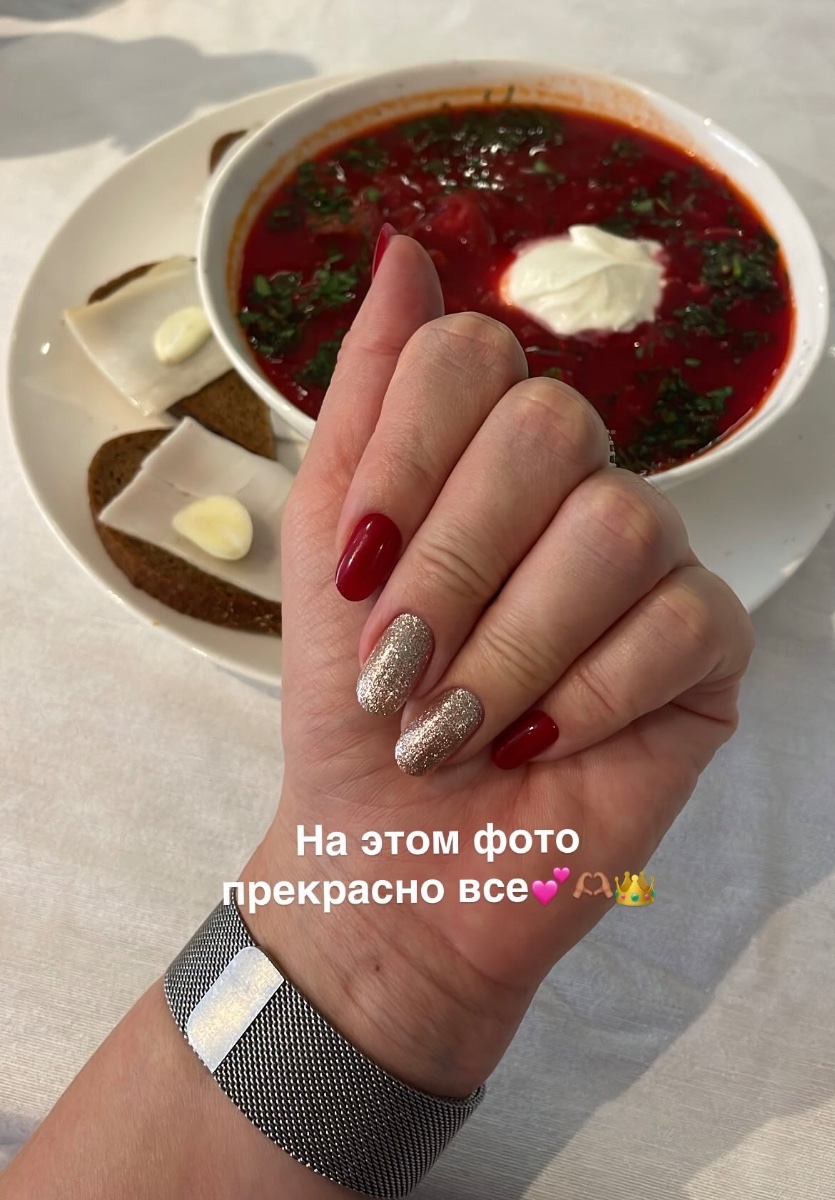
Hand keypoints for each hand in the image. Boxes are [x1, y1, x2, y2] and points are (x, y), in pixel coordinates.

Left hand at [243, 233, 753, 1097]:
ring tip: (460, 728)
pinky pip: (681, 619)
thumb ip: (364, 404)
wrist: (396, 864)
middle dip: (455, 562)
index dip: (409, 459)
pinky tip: (544, 744)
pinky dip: (591, 694)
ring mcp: (648, 564)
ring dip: (513, 644)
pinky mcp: (704, 648)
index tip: (354, 572)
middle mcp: (573, 487)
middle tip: (402, 670)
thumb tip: (404, 250)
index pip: (471, 356)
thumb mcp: (326, 554)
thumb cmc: (356, 716)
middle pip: (551, 427)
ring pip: (618, 523)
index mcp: (476, 455)